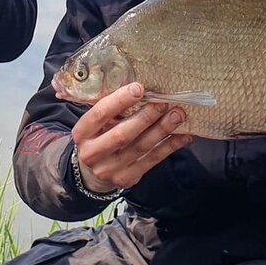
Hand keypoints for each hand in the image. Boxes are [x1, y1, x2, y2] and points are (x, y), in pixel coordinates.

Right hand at [71, 82, 192, 192]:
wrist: (92, 172)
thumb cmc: (99, 137)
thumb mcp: (95, 124)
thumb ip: (110, 109)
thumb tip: (140, 86)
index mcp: (82, 133)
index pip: (99, 114)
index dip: (119, 100)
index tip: (139, 88)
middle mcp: (92, 153)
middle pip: (122, 134)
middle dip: (146, 117)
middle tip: (164, 103)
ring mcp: (109, 169)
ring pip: (140, 147)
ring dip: (162, 130)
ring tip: (178, 115)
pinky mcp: (126, 178)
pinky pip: (152, 161)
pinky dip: (169, 147)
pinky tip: (183, 136)